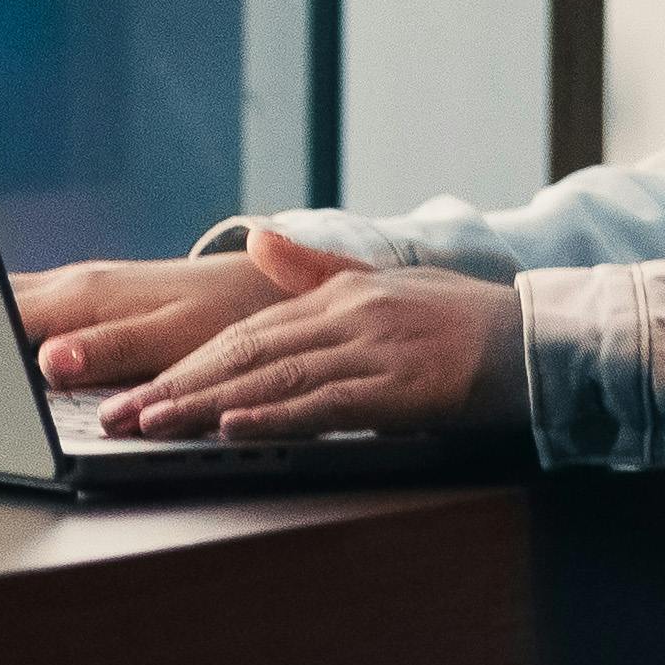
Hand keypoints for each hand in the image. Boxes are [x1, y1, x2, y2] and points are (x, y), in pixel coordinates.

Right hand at [11, 246, 281, 392]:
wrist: (257, 286)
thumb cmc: (219, 317)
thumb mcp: (167, 342)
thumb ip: (106, 351)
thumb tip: (48, 360)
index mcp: (81, 297)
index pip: (0, 316)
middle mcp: (70, 285)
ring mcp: (74, 288)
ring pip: (4, 301)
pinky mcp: (82, 299)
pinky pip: (24, 308)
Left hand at [91, 234, 525, 442]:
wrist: (545, 340)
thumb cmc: (469, 319)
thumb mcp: (389, 282)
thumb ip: (319, 267)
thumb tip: (257, 237)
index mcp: (340, 295)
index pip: (246, 331)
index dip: (189, 362)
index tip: (142, 389)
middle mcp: (347, 315)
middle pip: (244, 353)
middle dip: (176, 385)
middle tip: (119, 415)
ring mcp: (372, 348)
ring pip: (271, 378)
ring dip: (206, 404)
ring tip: (153, 425)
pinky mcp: (400, 386)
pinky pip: (325, 404)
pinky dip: (274, 416)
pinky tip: (232, 427)